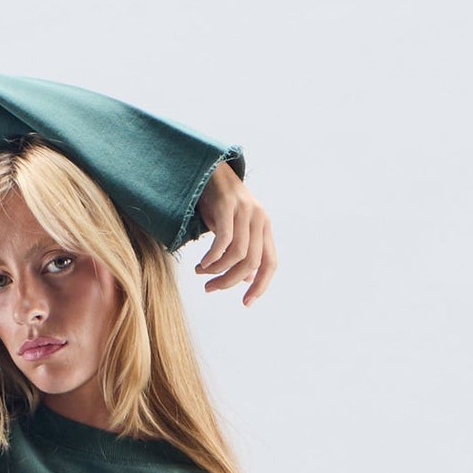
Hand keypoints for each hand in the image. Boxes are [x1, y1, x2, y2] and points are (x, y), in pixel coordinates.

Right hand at [194, 159, 276, 302]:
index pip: (270, 263)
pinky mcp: (227, 205)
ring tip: (201, 273)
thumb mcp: (235, 229)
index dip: (260, 286)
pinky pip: (223, 240)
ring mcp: (245, 211)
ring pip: (237, 254)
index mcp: (265, 227)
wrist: (209, 169)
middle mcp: (259, 219)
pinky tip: (202, 262)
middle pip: (251, 263)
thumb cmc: (220, 203)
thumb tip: (245, 280)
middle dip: (229, 281)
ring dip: (217, 270)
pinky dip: (212, 257)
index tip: (246, 303)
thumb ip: (243, 252)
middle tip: (210, 288)